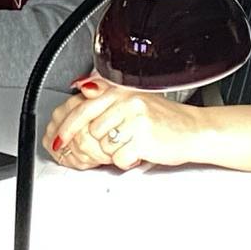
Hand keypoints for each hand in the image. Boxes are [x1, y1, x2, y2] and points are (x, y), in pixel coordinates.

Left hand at [45, 78, 201, 170]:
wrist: (193, 130)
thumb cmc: (163, 119)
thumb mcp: (133, 100)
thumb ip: (106, 97)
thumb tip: (80, 88)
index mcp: (121, 91)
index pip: (83, 108)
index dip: (67, 127)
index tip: (58, 139)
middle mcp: (127, 102)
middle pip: (92, 131)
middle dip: (101, 143)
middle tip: (115, 144)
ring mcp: (135, 120)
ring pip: (104, 147)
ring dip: (116, 152)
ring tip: (134, 143)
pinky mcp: (143, 139)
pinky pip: (120, 159)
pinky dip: (127, 161)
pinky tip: (140, 152)